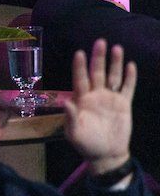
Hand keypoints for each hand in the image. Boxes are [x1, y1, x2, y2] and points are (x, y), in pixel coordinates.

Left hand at [65, 39, 135, 171]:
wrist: (105, 154)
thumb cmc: (85, 144)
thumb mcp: (74, 133)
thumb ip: (70, 117)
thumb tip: (65, 102)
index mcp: (81, 100)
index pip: (80, 79)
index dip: (79, 67)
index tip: (79, 53)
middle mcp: (95, 95)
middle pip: (97, 73)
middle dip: (98, 58)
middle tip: (100, 41)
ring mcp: (110, 99)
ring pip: (113, 77)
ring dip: (115, 63)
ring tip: (117, 48)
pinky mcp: (124, 105)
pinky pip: (127, 88)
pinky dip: (130, 78)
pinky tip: (130, 66)